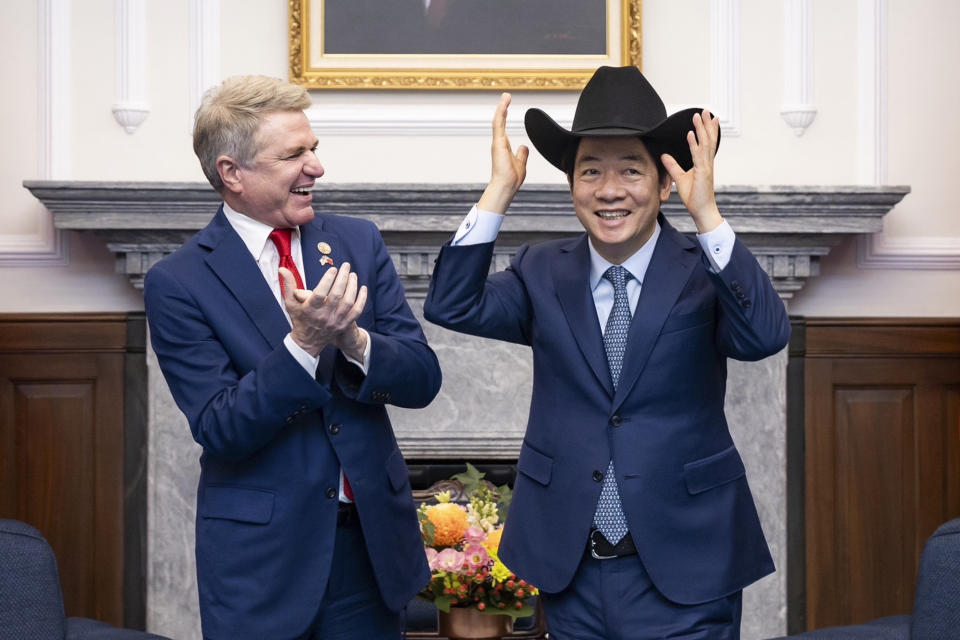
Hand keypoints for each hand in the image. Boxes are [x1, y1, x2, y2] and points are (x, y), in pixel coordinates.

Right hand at [281, 262, 367, 357]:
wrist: (308, 342)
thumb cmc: (299, 319)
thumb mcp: (290, 303)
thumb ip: (288, 285)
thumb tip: (282, 269)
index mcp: (310, 310)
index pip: (320, 293)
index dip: (327, 280)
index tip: (333, 269)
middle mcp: (323, 316)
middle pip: (336, 296)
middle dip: (343, 278)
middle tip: (346, 266)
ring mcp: (335, 322)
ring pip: (348, 302)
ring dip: (352, 287)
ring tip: (353, 275)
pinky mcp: (344, 325)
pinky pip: (357, 311)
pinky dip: (361, 299)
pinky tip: (363, 288)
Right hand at [477, 93, 528, 214]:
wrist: (506, 186)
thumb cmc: (511, 179)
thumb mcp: (521, 163)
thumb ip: (522, 154)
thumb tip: (524, 146)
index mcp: (503, 147)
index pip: (503, 128)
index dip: (505, 117)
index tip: (506, 107)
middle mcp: (499, 143)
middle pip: (500, 121)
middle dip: (502, 109)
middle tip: (506, 97)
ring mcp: (497, 142)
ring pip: (498, 120)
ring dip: (502, 107)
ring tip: (506, 96)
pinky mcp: (498, 142)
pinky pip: (499, 124)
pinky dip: (501, 112)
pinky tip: (504, 103)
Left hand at [661, 109, 722, 233]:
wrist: (702, 211)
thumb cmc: (694, 197)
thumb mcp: (679, 178)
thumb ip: (672, 166)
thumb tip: (664, 156)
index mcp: (704, 163)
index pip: (706, 142)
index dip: (706, 129)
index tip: (706, 118)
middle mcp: (707, 163)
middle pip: (708, 139)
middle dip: (707, 124)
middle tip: (706, 110)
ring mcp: (706, 167)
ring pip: (705, 143)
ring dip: (702, 128)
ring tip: (699, 116)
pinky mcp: (703, 173)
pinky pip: (698, 155)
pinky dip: (694, 144)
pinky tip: (691, 134)